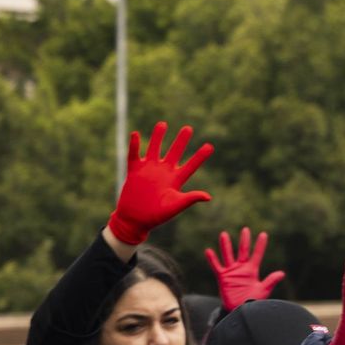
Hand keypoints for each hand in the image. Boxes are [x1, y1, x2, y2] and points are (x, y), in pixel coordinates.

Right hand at [106, 121, 212, 245]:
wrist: (134, 220)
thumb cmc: (155, 216)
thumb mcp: (174, 206)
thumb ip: (189, 199)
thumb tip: (208, 197)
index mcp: (175, 180)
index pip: (191, 165)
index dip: (200, 156)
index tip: (210, 146)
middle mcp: (163, 172)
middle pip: (174, 152)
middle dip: (181, 141)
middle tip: (188, 128)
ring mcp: (148, 170)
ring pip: (154, 149)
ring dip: (158, 137)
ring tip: (162, 124)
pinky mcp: (134, 171)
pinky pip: (134, 155)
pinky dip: (134, 145)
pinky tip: (136, 134)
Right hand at [205, 227, 285, 310]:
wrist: (239, 310)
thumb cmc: (252, 301)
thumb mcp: (263, 290)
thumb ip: (271, 281)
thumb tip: (282, 273)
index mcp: (252, 270)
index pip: (257, 254)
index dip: (260, 245)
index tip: (264, 234)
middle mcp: (241, 268)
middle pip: (243, 251)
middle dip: (244, 240)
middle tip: (245, 229)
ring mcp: (231, 272)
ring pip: (228, 255)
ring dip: (226, 245)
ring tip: (224, 234)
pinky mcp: (222, 277)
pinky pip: (216, 266)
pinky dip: (213, 259)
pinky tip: (209, 250)